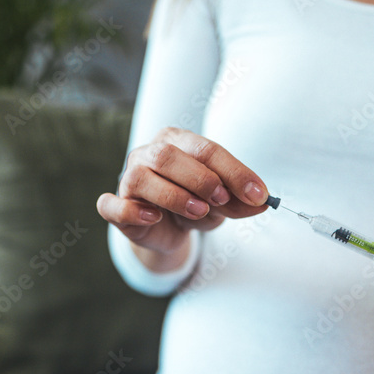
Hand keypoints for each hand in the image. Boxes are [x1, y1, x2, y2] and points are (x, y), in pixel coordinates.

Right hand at [97, 127, 269, 261]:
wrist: (167, 232)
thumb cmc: (193, 206)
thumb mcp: (221, 205)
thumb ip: (238, 202)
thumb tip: (261, 203)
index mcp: (176, 141)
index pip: (205, 149)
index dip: (234, 171)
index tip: (258, 194)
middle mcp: (148, 154)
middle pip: (168, 155)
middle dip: (201, 178)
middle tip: (223, 200)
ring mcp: (128, 179)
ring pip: (142, 177)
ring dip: (174, 195)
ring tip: (200, 211)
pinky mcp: (117, 207)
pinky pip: (112, 206)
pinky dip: (132, 211)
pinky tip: (154, 218)